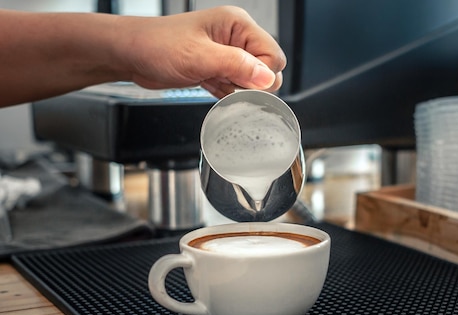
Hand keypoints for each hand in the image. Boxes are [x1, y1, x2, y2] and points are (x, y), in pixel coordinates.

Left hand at [118, 6, 286, 97]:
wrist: (131, 54)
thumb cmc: (157, 45)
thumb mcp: (199, 57)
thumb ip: (236, 66)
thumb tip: (267, 78)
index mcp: (238, 25)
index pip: (273, 55)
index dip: (262, 75)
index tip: (242, 84)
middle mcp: (237, 38)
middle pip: (268, 70)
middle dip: (251, 84)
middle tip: (226, 83)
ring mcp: (228, 55)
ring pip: (253, 82)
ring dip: (237, 90)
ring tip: (213, 83)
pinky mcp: (220, 69)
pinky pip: (237, 88)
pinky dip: (228, 94)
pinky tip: (211, 88)